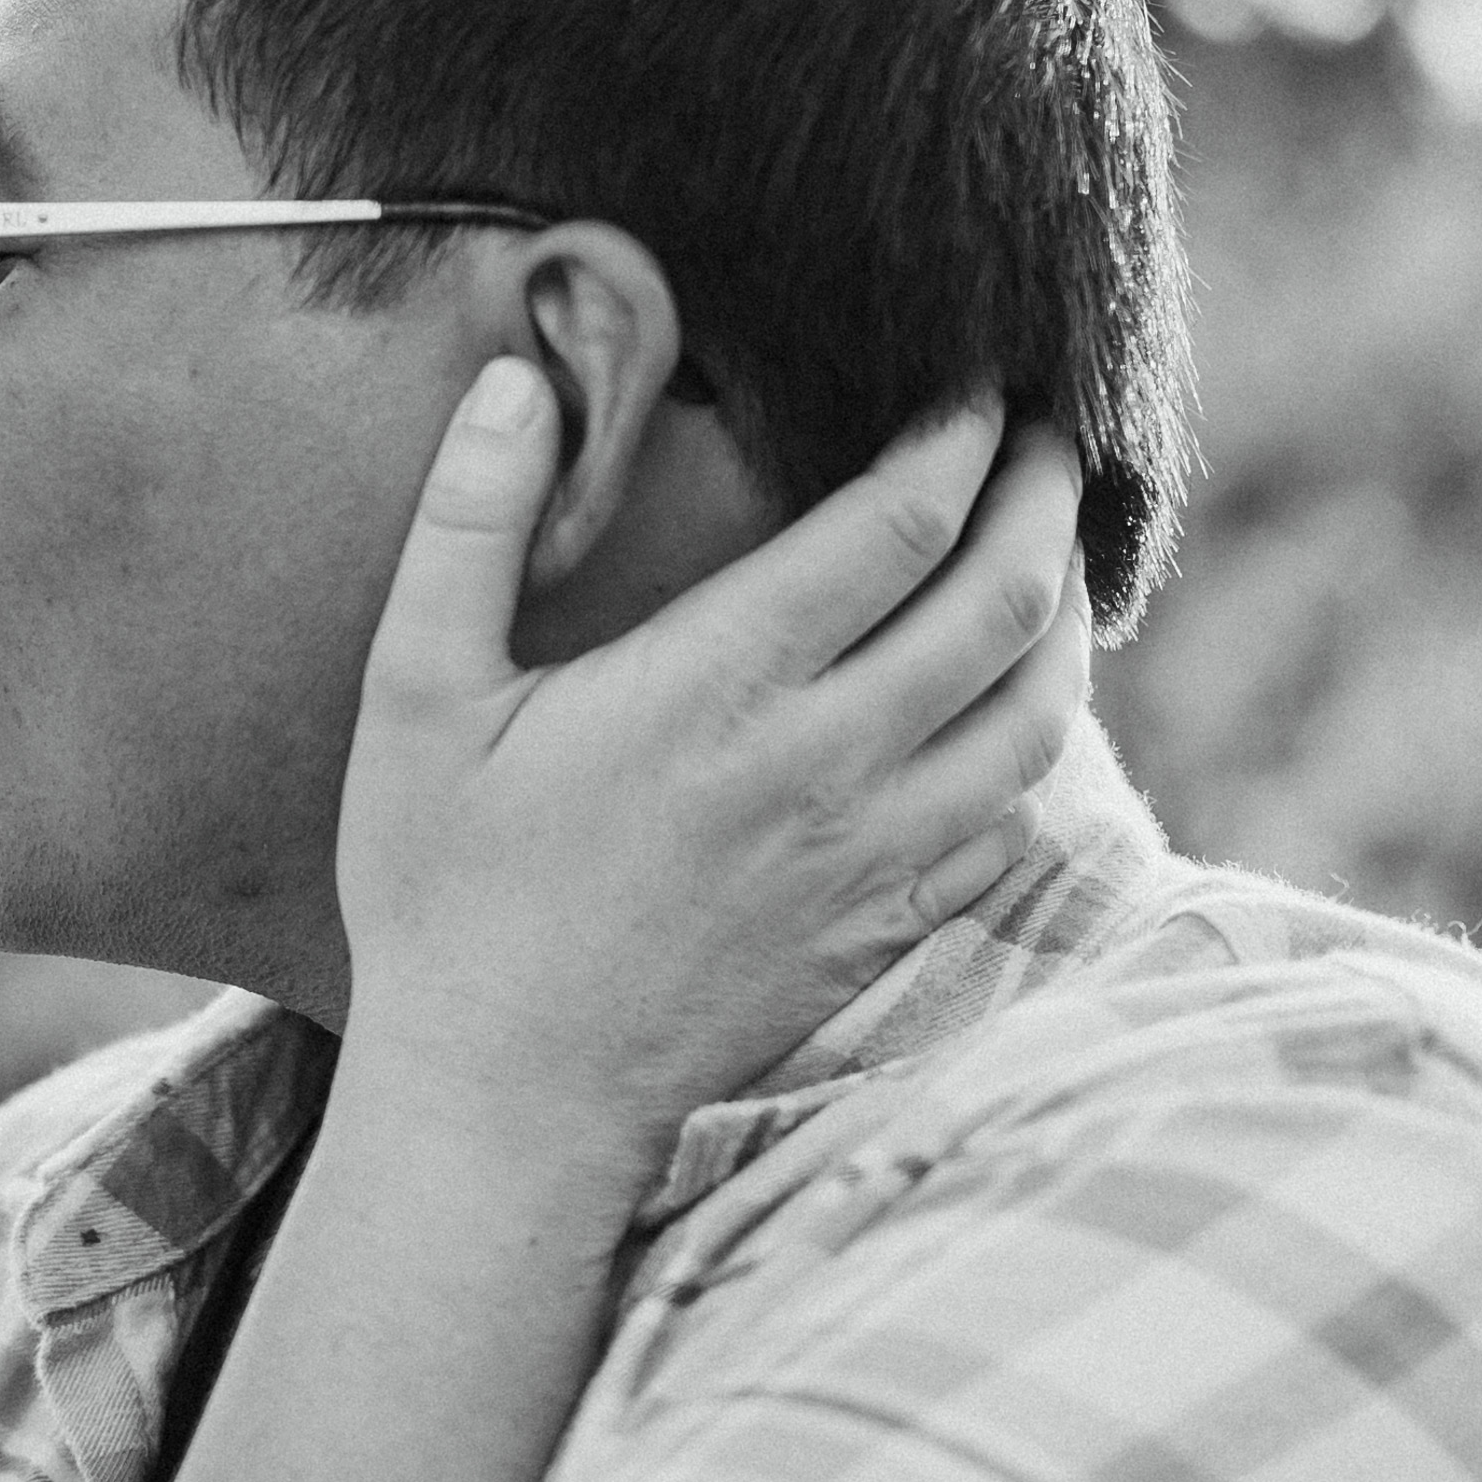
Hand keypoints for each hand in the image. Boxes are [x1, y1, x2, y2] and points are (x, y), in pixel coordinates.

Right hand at [333, 372, 1090, 1200]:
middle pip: (1001, 601)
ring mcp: (871, 858)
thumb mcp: (416, 695)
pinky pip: (1013, 825)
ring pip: (1037, 716)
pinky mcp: (885, 931)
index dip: (962, 438)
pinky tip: (1023, 710)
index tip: (980, 386)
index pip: (900, 524)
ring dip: (1065, 619)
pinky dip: (1042, 747)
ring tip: (1057, 558)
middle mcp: (823, 764)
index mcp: (718, 684)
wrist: (504, 1102)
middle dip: (1047, 498)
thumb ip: (468, 524)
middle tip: (1055, 440)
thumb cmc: (446, 893)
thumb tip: (518, 379)